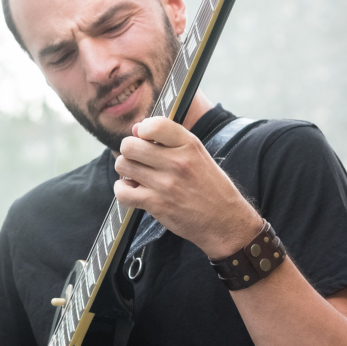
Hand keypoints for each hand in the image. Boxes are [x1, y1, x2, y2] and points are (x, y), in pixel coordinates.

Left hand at [114, 117, 261, 259]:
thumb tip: (135, 130)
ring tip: (137, 176)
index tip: (147, 139)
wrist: (224, 221)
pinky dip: (123, 191)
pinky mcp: (156, 204)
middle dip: (130, 151)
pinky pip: (122, 192)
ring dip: (126, 170)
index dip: (142, 130)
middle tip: (139, 160)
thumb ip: (168, 140)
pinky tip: (134, 191)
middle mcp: (177, 162)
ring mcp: (165, 184)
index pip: (154, 124)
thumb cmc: (210, 187)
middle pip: (130, 145)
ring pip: (123, 165)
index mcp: (189, 144)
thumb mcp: (198, 155)